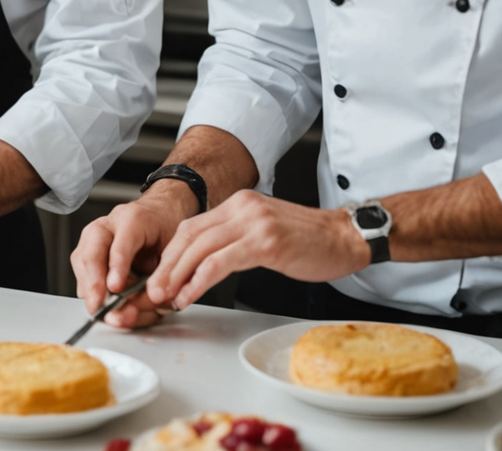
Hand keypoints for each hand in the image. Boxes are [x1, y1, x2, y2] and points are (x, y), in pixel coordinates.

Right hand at [70, 185, 194, 328]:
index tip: (115, 287)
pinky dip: (90, 291)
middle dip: (94, 283)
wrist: (159, 219)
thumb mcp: (174, 253)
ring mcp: (94, 237)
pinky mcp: (87, 251)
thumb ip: (163, 276)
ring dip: (90, 289)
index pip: (121, 244)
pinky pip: (82, 272)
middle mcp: (108, 226)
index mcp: (134, 220)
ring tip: (103, 309)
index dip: (118, 266)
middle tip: (99, 304)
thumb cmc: (168, 234)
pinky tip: (103, 303)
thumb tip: (154, 301)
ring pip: (82, 263)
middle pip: (91, 253)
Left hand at [148, 190, 370, 311]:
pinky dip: (199, 280)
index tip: (160, 276)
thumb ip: (235, 240)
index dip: (171, 254)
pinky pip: (220, 262)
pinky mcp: (265, 243)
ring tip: (166, 297)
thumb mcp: (265, 232)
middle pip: (189, 236)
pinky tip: (191, 294)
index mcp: (239, 204)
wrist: (348, 237)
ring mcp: (253, 223)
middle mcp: (242, 208)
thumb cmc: (310, 241)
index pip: (192, 227)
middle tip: (153, 290)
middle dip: (166, 266)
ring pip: (199, 248)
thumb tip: (203, 264)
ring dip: (177, 275)